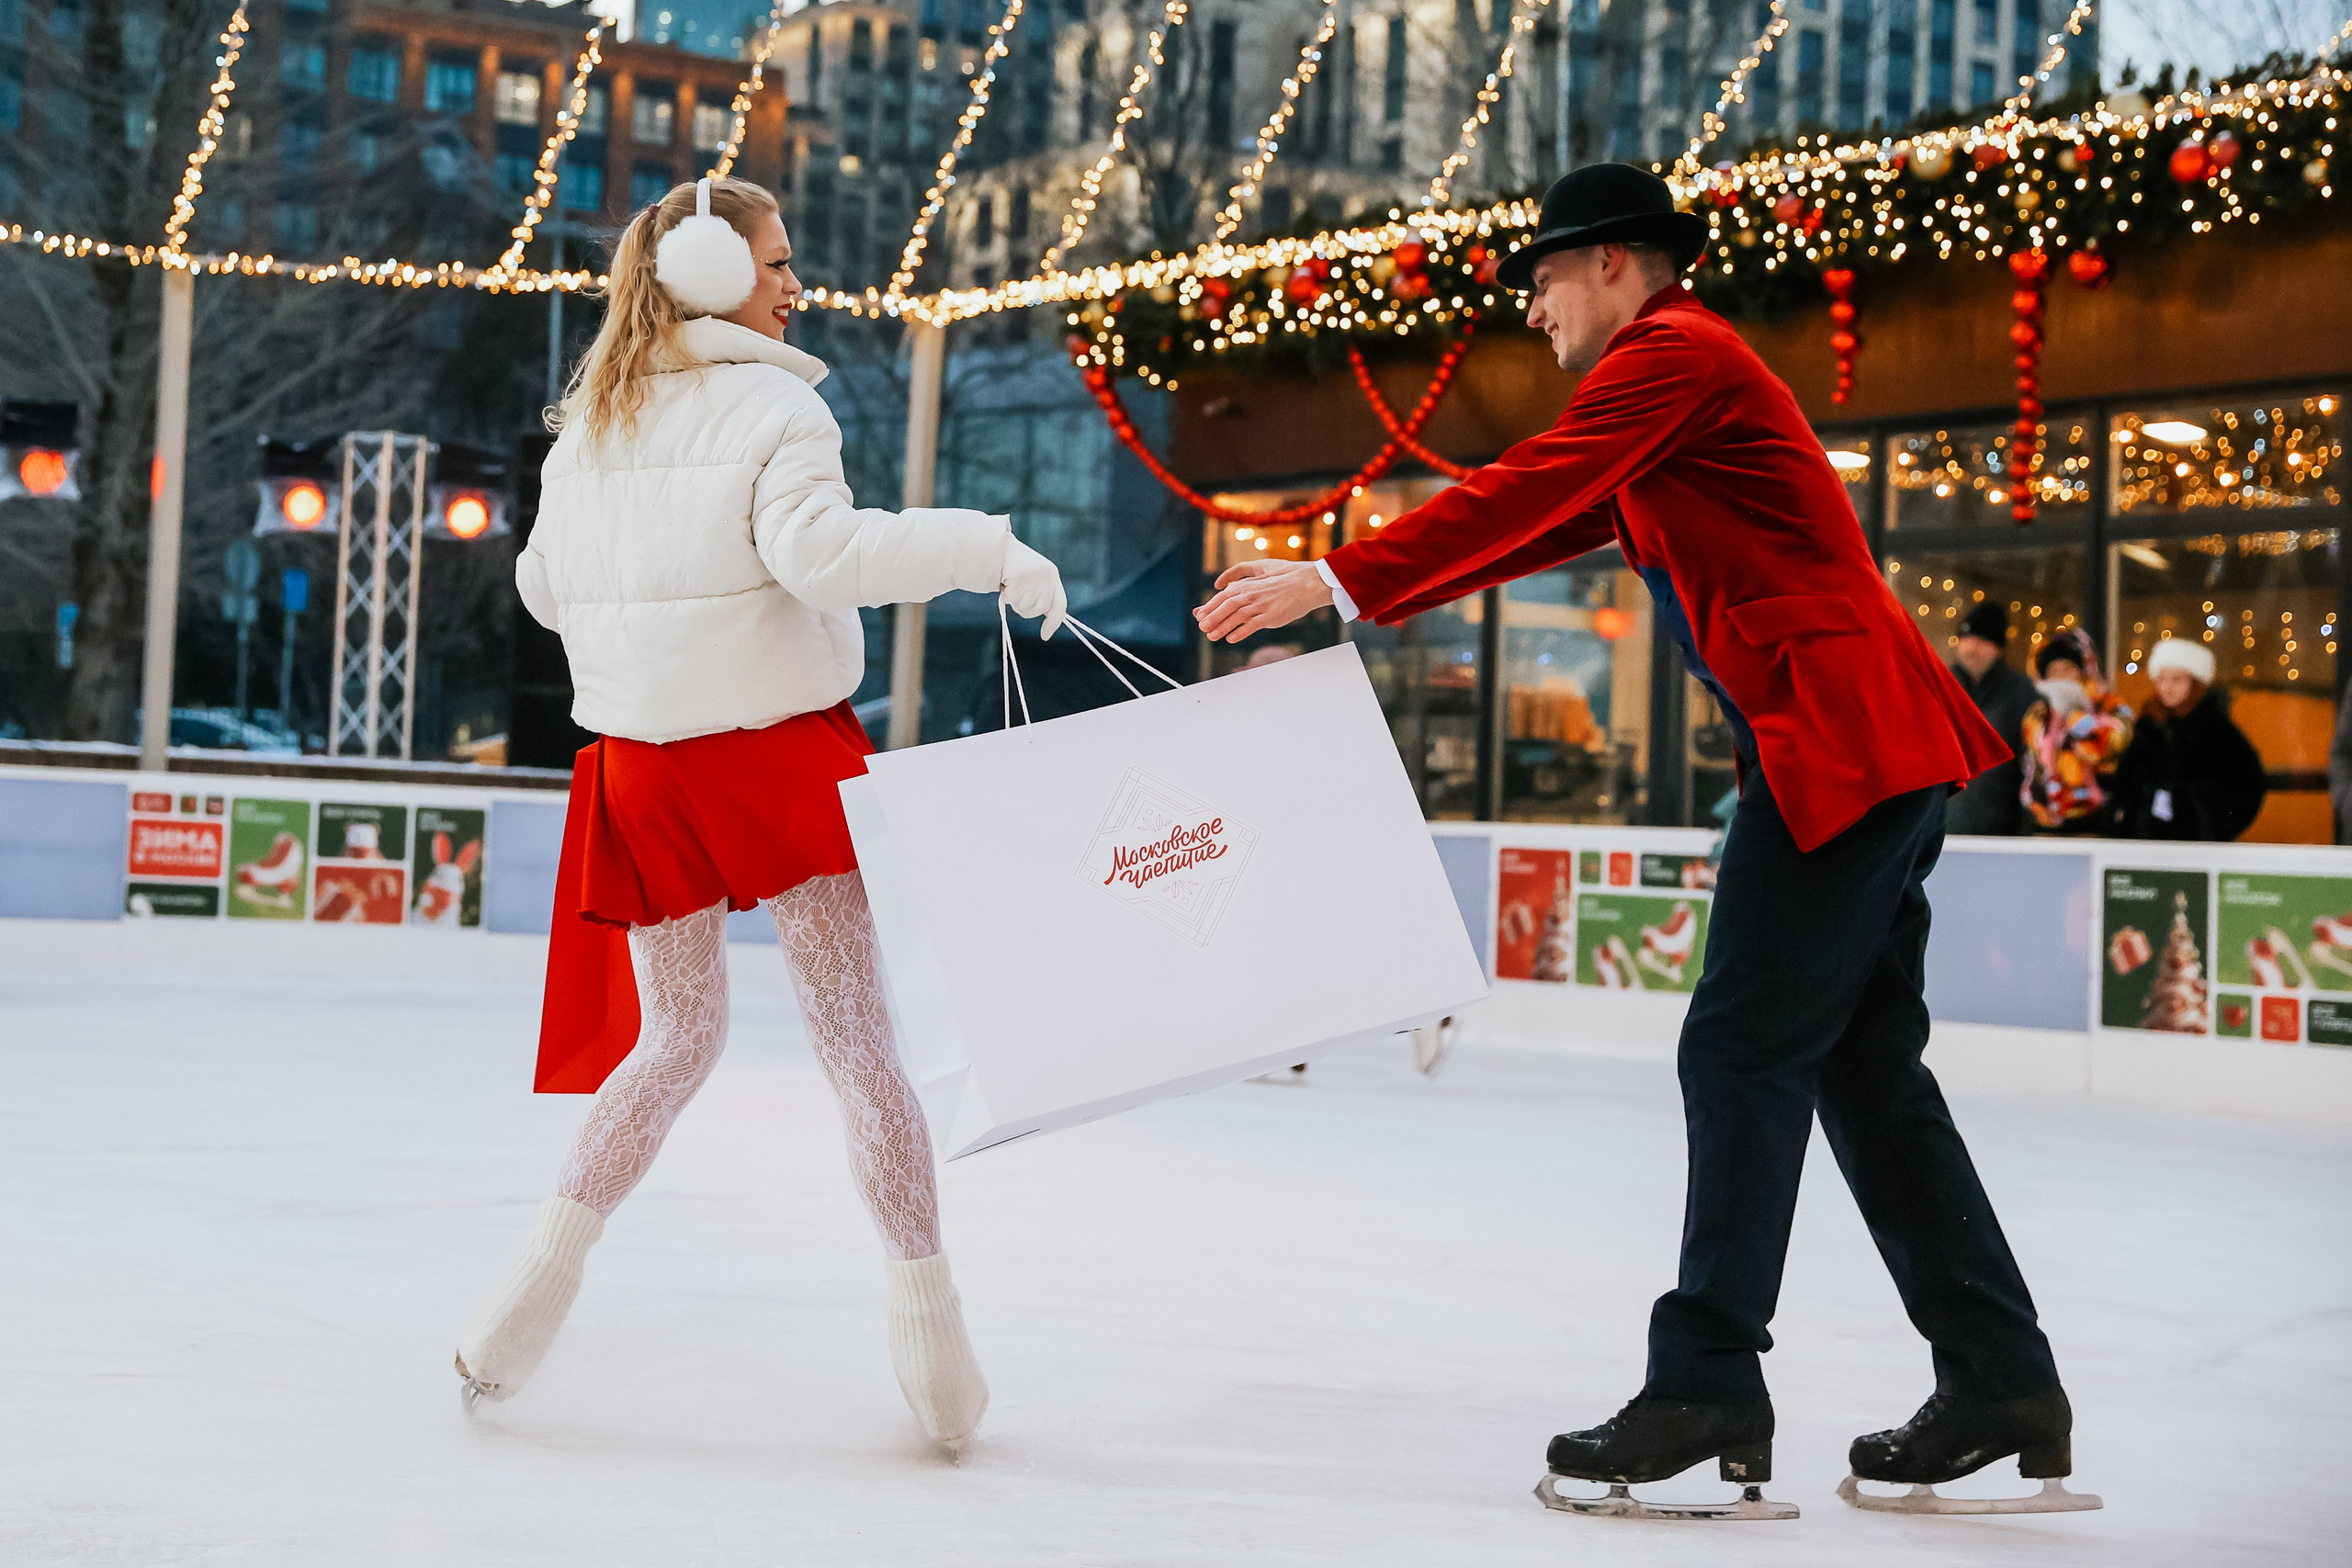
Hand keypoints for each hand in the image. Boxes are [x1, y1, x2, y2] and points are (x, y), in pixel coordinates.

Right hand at [1001, 537, 1066, 639]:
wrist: (998, 550)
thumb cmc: (1016, 569)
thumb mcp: (1035, 579)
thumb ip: (1043, 595)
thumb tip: (1051, 620)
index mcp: (1052, 575)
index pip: (1059, 604)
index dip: (1053, 622)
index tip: (1045, 636)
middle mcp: (1047, 575)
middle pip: (1040, 609)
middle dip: (1027, 610)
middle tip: (1017, 598)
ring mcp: (1033, 576)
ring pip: (1025, 606)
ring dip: (1015, 602)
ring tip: (1011, 586)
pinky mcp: (1019, 577)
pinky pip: (1012, 600)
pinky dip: (1006, 596)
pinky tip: (1004, 583)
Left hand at [1194, 558, 1333, 642]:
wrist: (1303, 586)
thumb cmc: (1279, 588)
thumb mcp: (1257, 586)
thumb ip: (1239, 590)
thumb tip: (1222, 592)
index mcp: (1247, 587)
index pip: (1223, 597)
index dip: (1210, 607)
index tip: (1199, 617)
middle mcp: (1252, 595)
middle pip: (1227, 606)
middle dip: (1213, 617)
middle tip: (1202, 628)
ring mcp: (1261, 605)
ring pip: (1238, 616)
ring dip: (1223, 626)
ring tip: (1212, 636)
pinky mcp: (1271, 616)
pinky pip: (1253, 624)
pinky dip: (1241, 632)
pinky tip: (1231, 639)